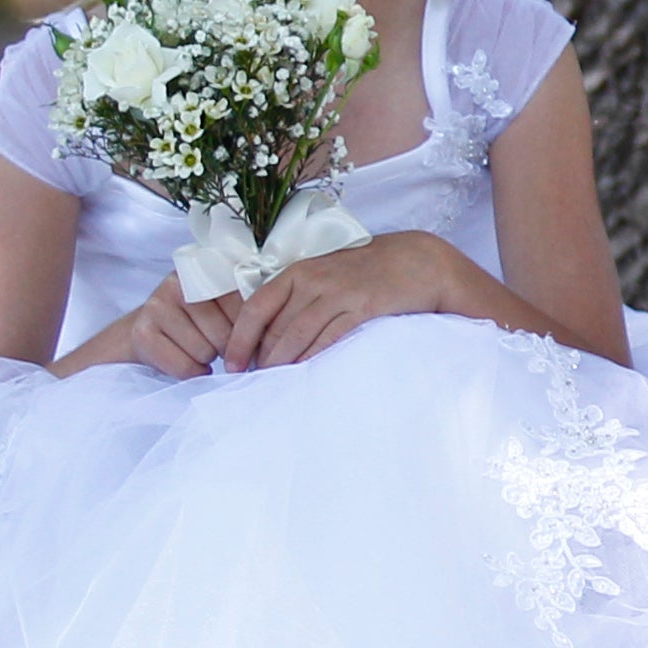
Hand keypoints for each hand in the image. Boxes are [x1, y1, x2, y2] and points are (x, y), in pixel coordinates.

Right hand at [106, 285, 249, 379]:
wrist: (141, 330)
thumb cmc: (191, 322)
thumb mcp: (218, 306)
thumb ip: (243, 308)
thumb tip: (268, 336)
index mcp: (204, 272)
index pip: (244, 308)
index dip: (248, 332)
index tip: (244, 339)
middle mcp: (178, 283)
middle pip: (224, 334)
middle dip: (225, 348)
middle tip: (214, 344)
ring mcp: (157, 306)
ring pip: (205, 352)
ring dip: (206, 360)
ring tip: (196, 349)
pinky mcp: (143, 333)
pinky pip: (184, 367)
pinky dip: (191, 372)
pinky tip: (187, 361)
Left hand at [224, 230, 482, 367]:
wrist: (416, 261)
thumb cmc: (365, 273)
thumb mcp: (324, 274)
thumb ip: (296, 297)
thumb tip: (266, 336)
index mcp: (298, 271)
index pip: (255, 307)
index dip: (239, 339)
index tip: (231, 364)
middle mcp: (313, 280)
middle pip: (275, 328)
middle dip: (261, 360)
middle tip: (254, 384)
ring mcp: (338, 293)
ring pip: (298, 336)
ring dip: (283, 365)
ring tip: (276, 386)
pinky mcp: (363, 307)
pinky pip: (329, 339)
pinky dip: (313, 360)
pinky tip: (306, 375)